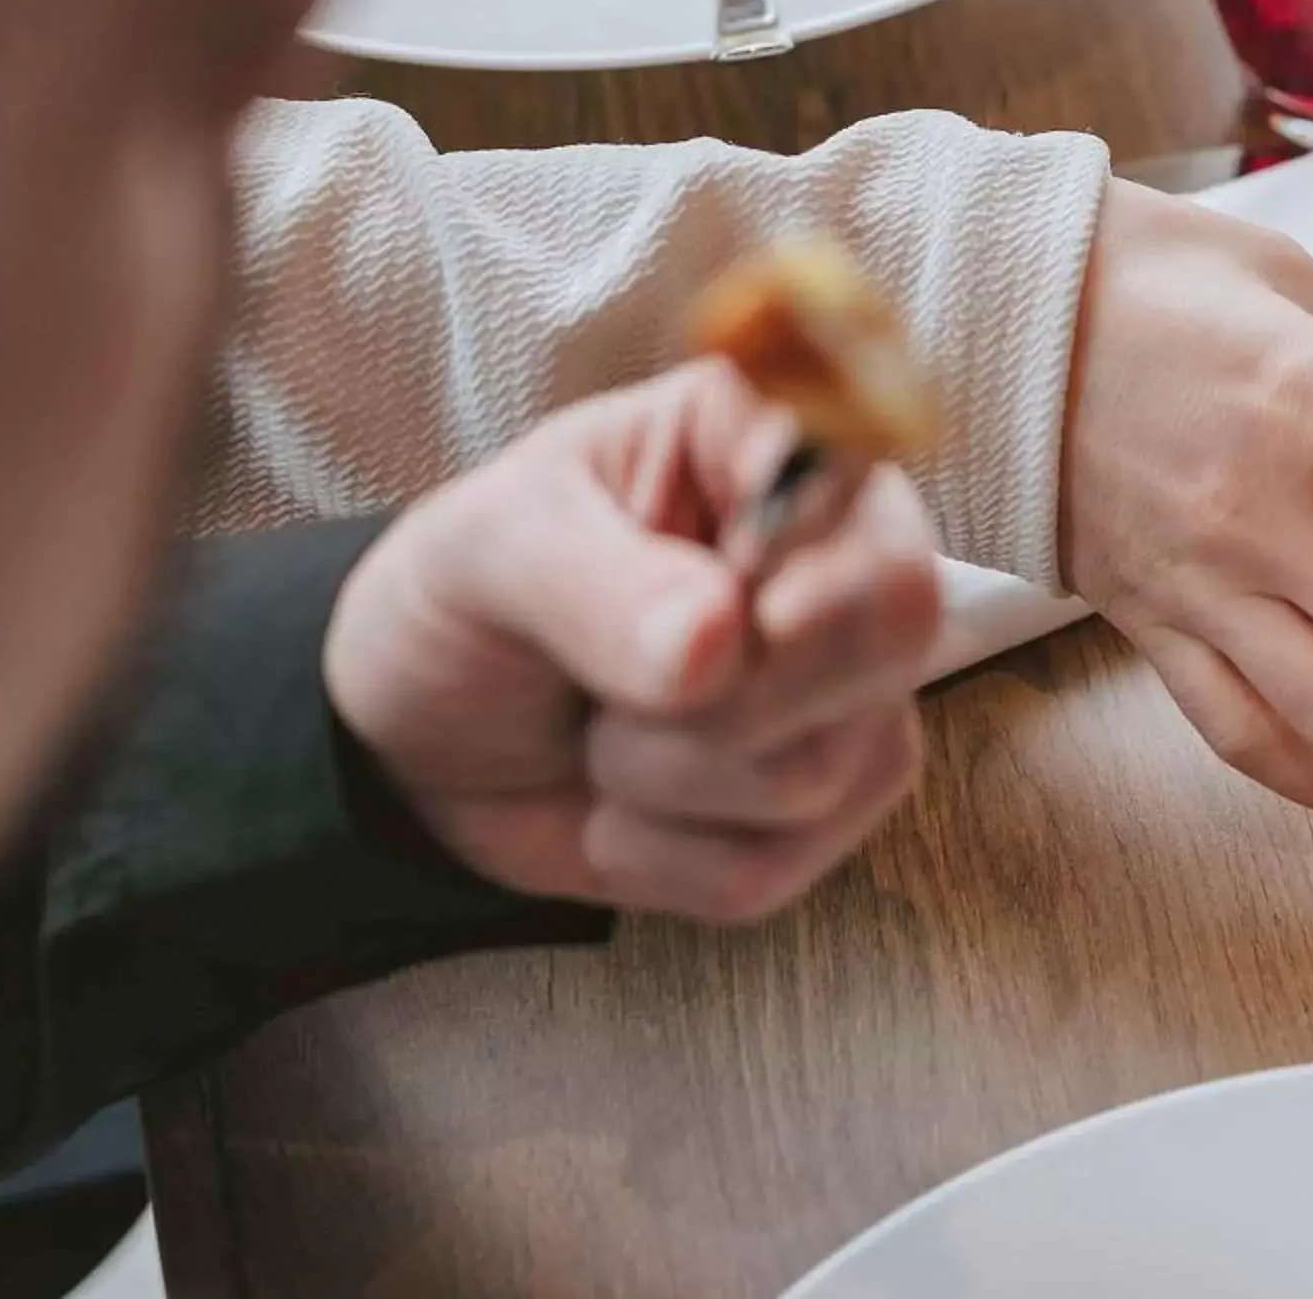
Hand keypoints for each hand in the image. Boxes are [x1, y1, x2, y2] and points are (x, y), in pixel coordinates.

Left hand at [325, 360, 943, 925]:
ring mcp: (847, 683)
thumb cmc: (466, 596)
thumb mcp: (489, 551)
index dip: (830, 567)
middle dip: (723, 701)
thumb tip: (716, 644)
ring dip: (661, 782)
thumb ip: (593, 582)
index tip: (754, 619)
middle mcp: (841, 553)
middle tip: (610, 691)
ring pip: (822, 770)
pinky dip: (661, 862)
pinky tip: (620, 809)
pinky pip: (776, 867)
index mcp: (771, 444)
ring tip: (598, 729)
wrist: (421, 735)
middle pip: (892, 631)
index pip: (871, 489)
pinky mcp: (827, 797)